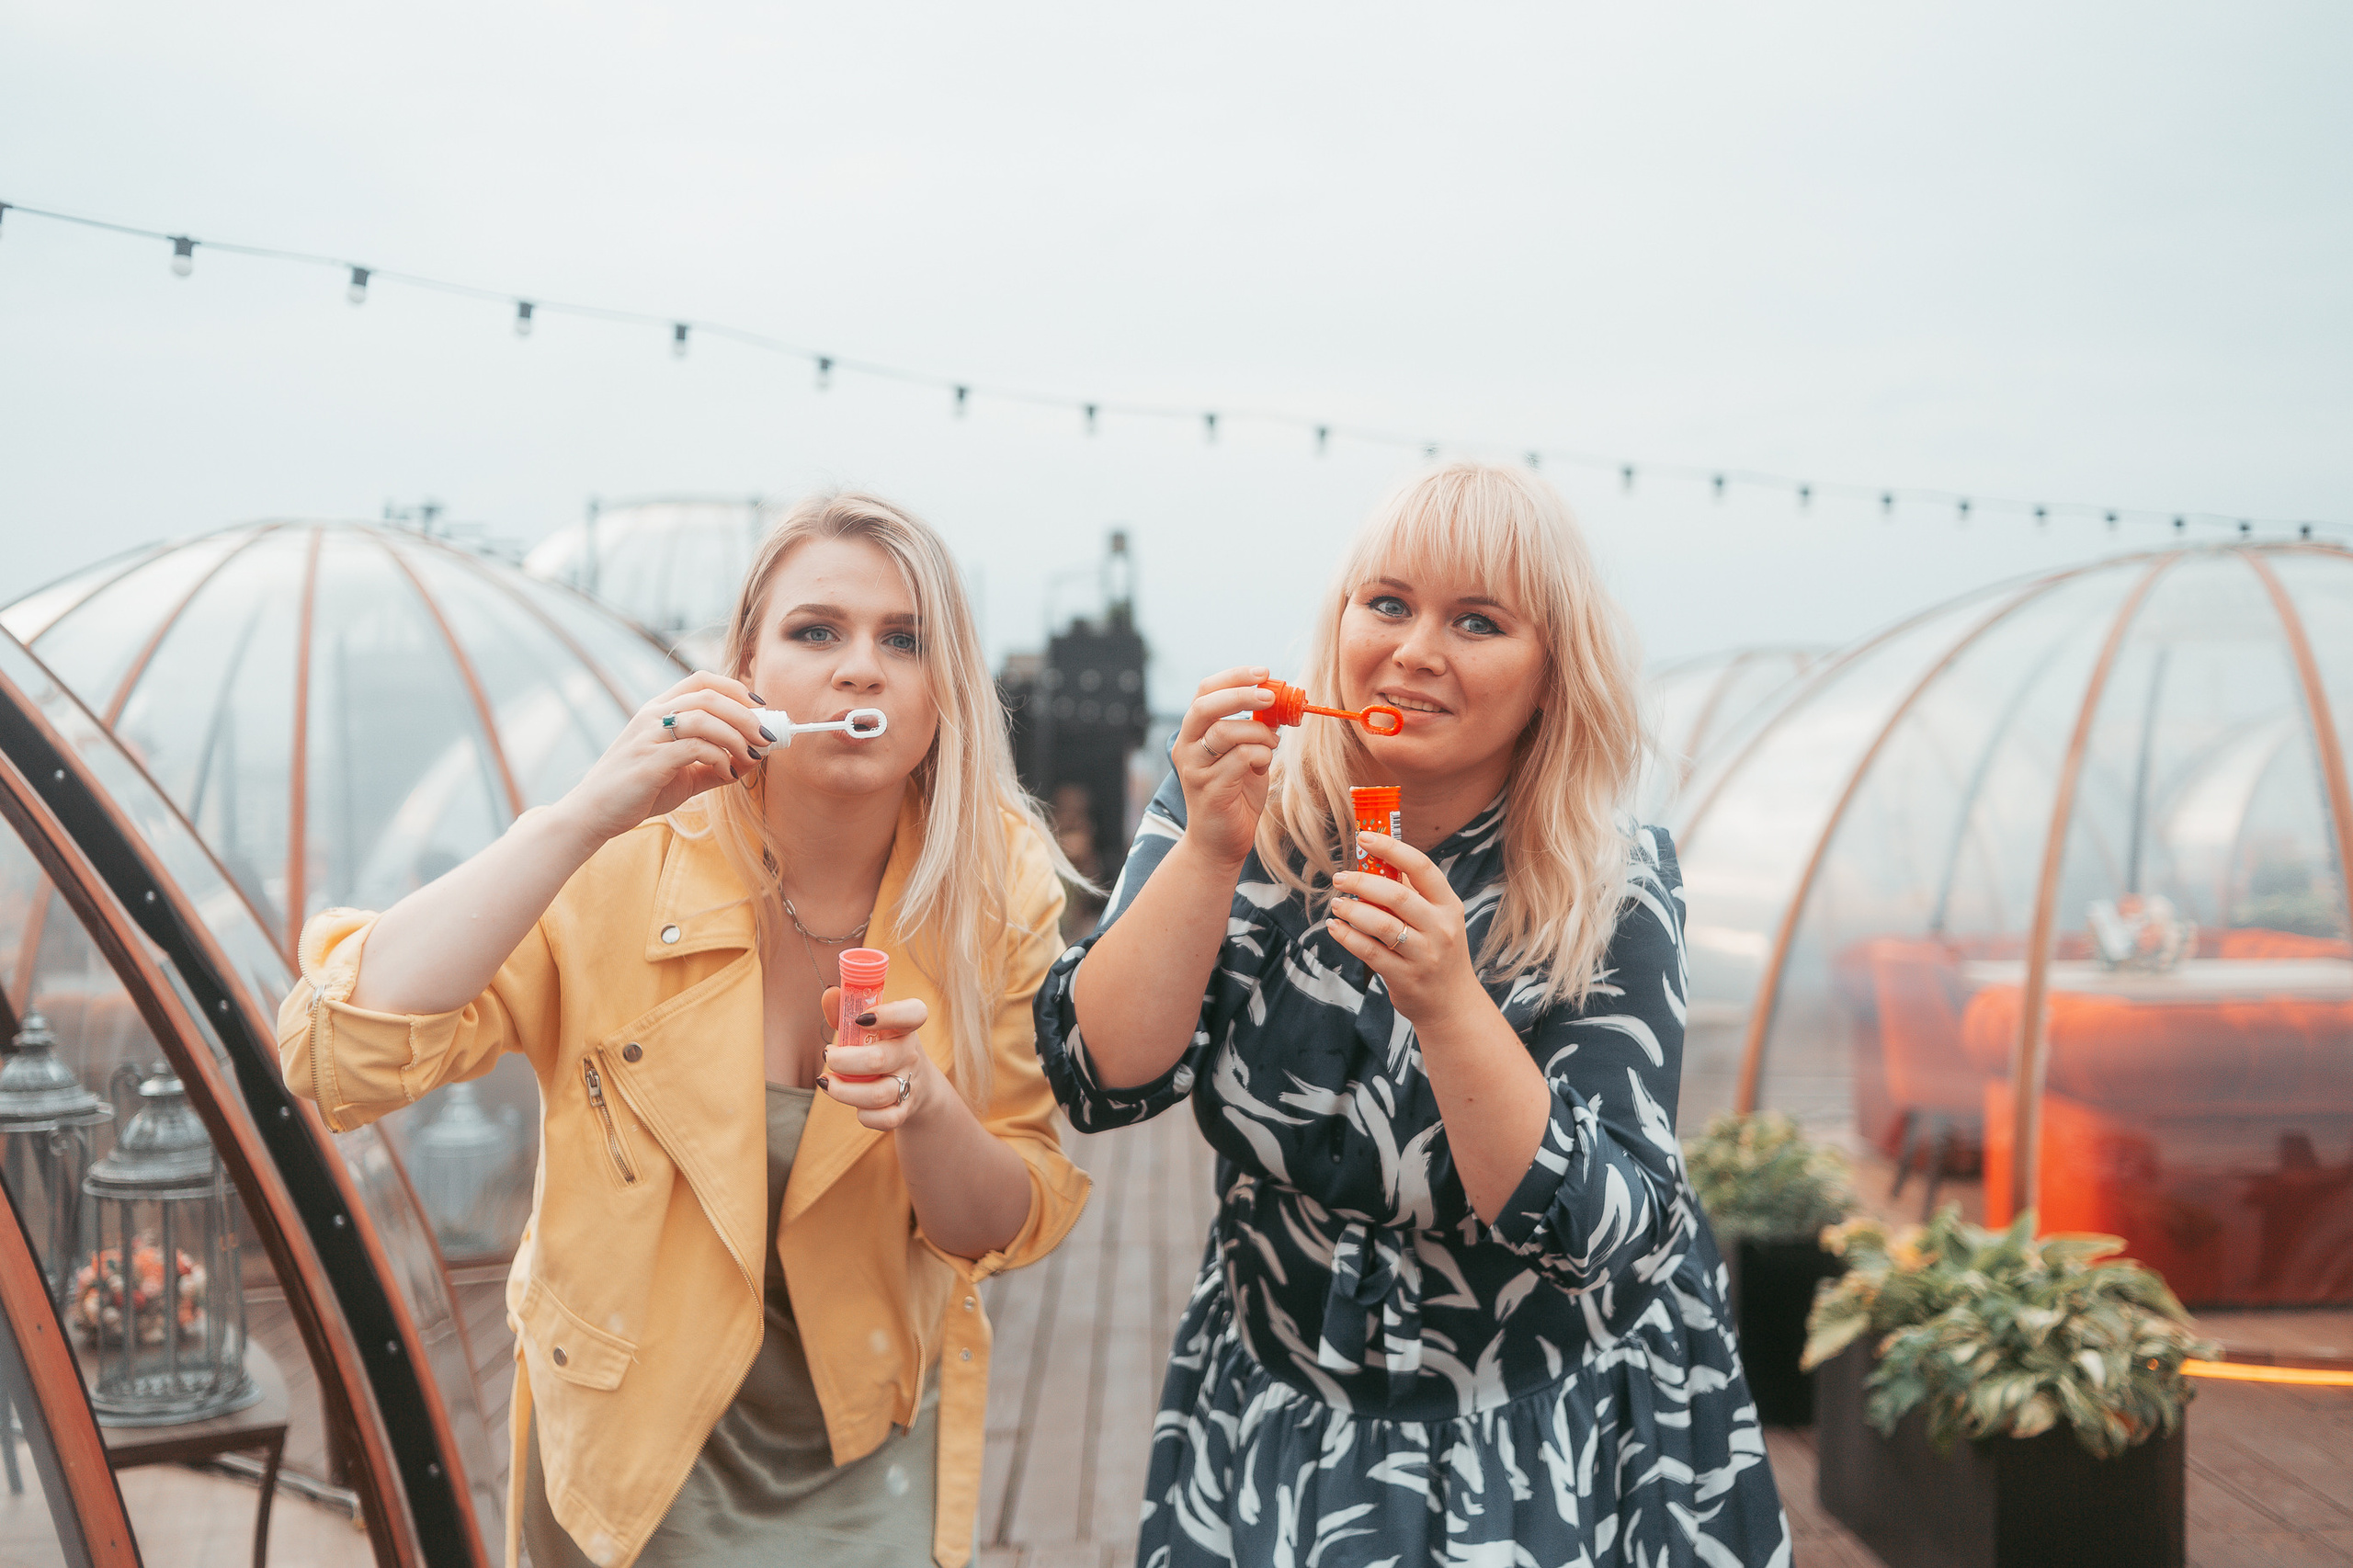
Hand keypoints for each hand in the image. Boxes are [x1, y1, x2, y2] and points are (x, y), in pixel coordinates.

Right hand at [557, 672, 771, 843]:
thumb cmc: (638, 791)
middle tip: (766, 736)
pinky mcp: (649, 760)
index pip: (701, 680)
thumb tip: (754, 759)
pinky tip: (727, 773)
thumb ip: (715, 764)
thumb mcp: (682, 774)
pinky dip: (720, 758)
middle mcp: (652, 715)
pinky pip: (695, 748)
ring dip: (737, 736)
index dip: (735, 687)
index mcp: (658, 710)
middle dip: (746, 714)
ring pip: (705, 718)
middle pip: (709, 696)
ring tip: (752, 756)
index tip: (760, 706)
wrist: (593, 813)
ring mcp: (649, 736)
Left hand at [817, 988, 934, 1131]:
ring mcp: (909, 1083)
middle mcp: (910, 1054)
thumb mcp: (869, 1027)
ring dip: (843, 1090)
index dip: (889, 1014)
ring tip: (827, 1081)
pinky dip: (863, 1115)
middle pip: (879, 1059)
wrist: (918, 1085)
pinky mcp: (905, 1110)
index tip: (860, 1018)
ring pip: (877, 1094)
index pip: (914, 1013)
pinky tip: (852, 1104)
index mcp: (905, 1027)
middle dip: (844, 1061)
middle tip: (828, 1055)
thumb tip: (829, 993)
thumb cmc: (883, 1047)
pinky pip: (884, 1119)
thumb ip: (846, 1010)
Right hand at [1172, 666, 1278, 867]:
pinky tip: (1264, 764)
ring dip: (1258, 732)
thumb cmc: (1235, 796)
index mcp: (1193, 733)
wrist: (1220, 843)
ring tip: (1272, 743)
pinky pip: (1239, 759)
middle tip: (1271, 696)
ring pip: (1225, 732)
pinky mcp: (1209, 790)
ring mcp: (1194, 769)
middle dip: (1242, 694)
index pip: (1205, 691)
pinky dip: (1259, 755)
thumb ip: (1252, 729)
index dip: (1234, 677)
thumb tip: (1276, 700)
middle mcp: (1186, 748)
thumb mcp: (1244, 755)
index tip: (1263, 672)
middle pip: (1206, 705)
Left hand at [1326, 833, 1486, 1027]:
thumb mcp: (1436, 918)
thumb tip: (1373, 859)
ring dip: (1352, 910)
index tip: (1364, 837)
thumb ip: (1410, 893)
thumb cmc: (1437, 950)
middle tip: (1339, 877)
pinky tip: (1335, 928)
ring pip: (1382, 925)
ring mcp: (1425, 955)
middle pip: (1397, 896)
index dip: (1392, 849)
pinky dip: (1348, 937)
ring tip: (1336, 903)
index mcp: (1449, 905)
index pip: (1422, 868)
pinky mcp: (1406, 977)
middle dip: (1362, 882)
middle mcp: (1441, 928)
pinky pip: (1371, 952)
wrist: (1452, 1003)